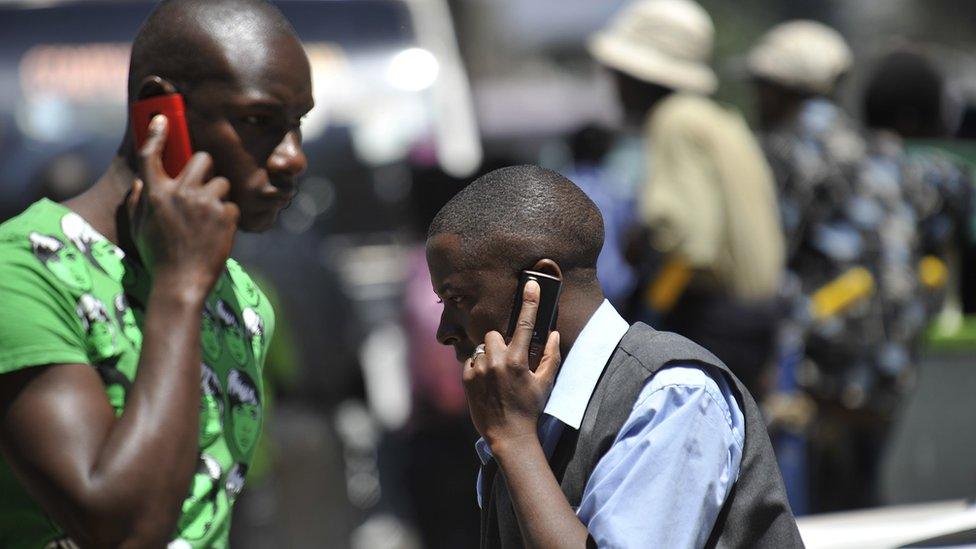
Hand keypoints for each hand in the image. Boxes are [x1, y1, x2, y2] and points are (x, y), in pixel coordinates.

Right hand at [127, 115, 238, 294]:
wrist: (181, 284)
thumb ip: (137, 202)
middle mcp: (179, 193)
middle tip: (203, 186)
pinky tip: (217, 234)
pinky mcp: (225, 215)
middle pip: (202, 159)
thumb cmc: (158, 257)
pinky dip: (227, 218)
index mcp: (155, 194)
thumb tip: (142, 181)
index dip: (157, 135)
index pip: (152, 156)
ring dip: (218, 196)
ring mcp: (204, 203)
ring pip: (222, 182)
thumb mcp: (140, 229)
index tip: (162, 120)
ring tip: (209, 219)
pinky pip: (232, 205)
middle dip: (206, 169)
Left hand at [463, 280, 560, 449]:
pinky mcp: (466, 379)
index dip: (529, 301)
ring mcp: (479, 370)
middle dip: (501, 342)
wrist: (508, 436)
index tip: (531, 282)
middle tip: (509, 359)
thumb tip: (553, 333)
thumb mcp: (545, 383)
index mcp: (517, 361)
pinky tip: (488, 383)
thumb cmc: (530, 409)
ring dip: (490, 355)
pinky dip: (479, 367)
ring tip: (498, 374)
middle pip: (494, 334)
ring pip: (482, 347)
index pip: (524, 323)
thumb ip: (550, 356)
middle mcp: (496, 362)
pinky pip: (472, 361)